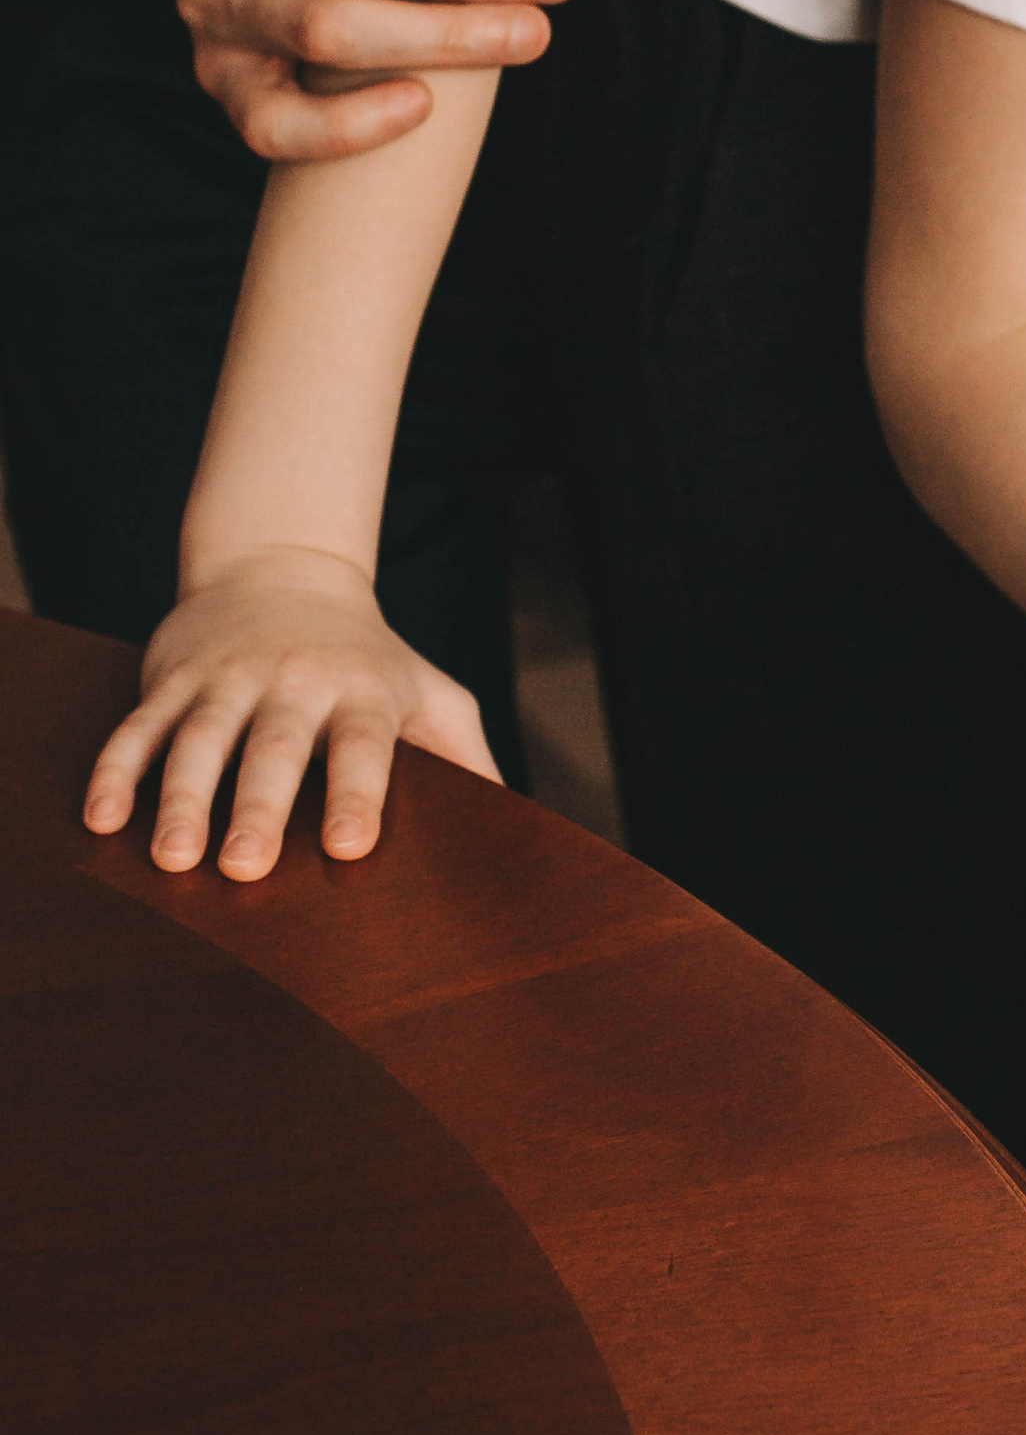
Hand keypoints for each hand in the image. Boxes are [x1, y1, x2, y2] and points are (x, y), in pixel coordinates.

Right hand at [83, 545, 499, 876]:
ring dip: (181, 798)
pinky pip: (137, 726)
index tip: (348, 847)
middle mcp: (294, 680)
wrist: (285, 568)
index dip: (358, 792)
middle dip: (259, 805)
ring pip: (198, 738)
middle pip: (275, 745)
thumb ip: (465, 753)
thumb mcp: (428, 690)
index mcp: (361, 690)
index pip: (363, 744)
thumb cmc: (368, 657)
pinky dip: (116, 769)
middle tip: (245, 865)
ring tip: (172, 857)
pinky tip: (102, 817)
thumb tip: (515, 821)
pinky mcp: (171, 676)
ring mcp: (226, 677)